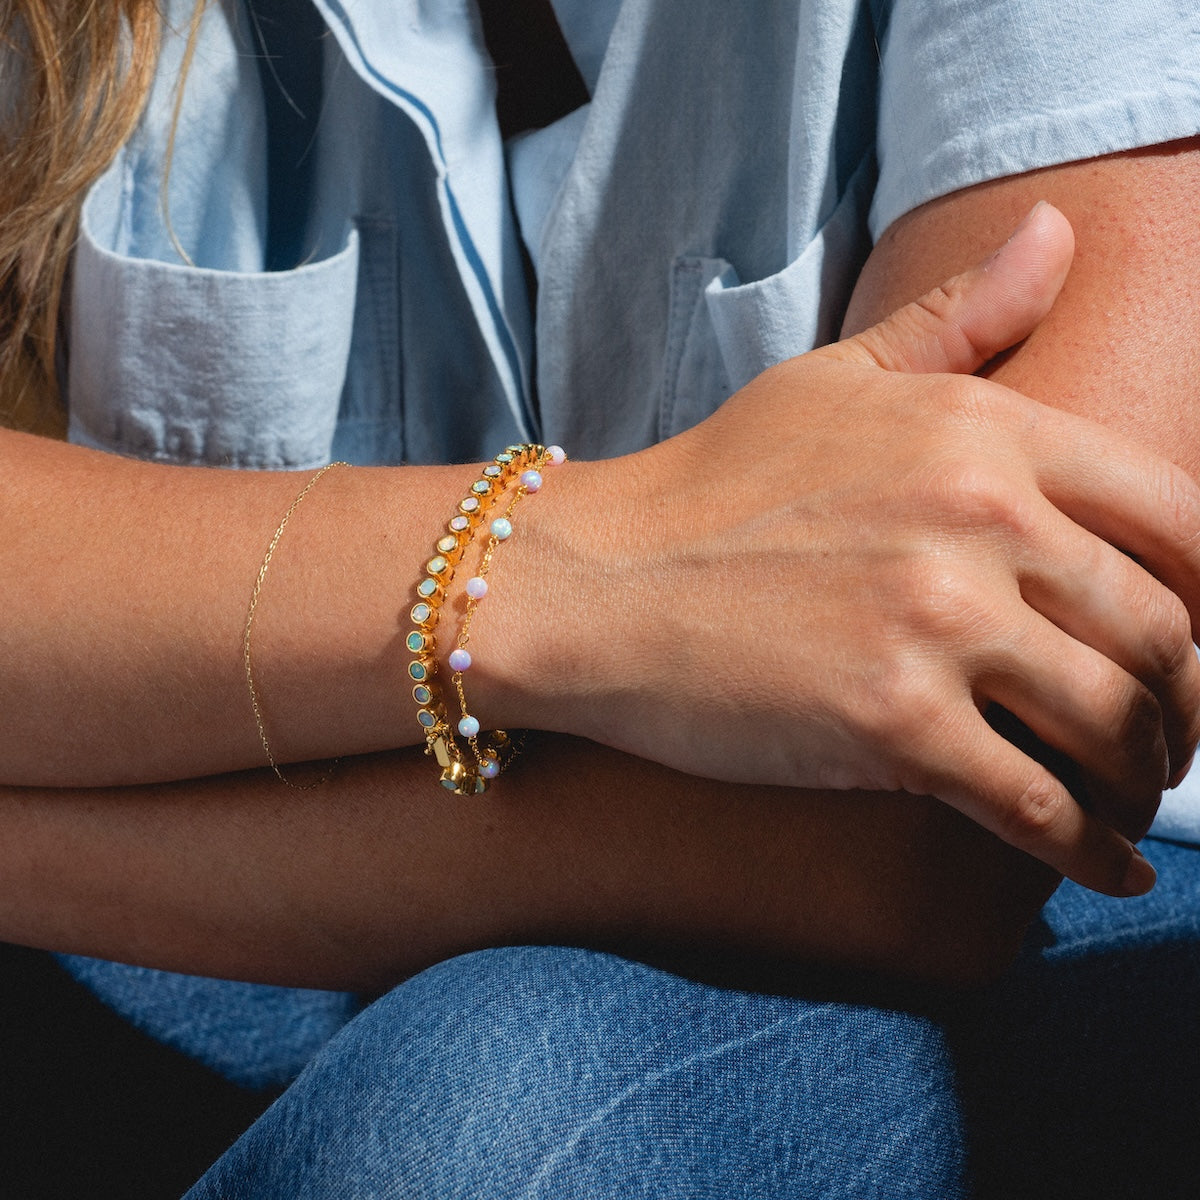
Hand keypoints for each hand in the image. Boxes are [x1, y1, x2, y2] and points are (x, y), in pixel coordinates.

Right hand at [508, 204, 1199, 896]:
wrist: (597, 582)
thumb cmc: (710, 483)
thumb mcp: (835, 378)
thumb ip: (962, 318)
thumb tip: (1059, 229)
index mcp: (984, 431)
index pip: (1177, 515)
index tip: (1197, 638)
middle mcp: (980, 519)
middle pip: (1163, 630)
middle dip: (1188, 699)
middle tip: (1168, 733)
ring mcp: (938, 623)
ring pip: (1117, 721)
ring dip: (1146, 773)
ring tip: (1132, 792)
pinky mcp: (892, 725)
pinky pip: (1038, 807)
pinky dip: (1089, 851)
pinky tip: (1102, 869)